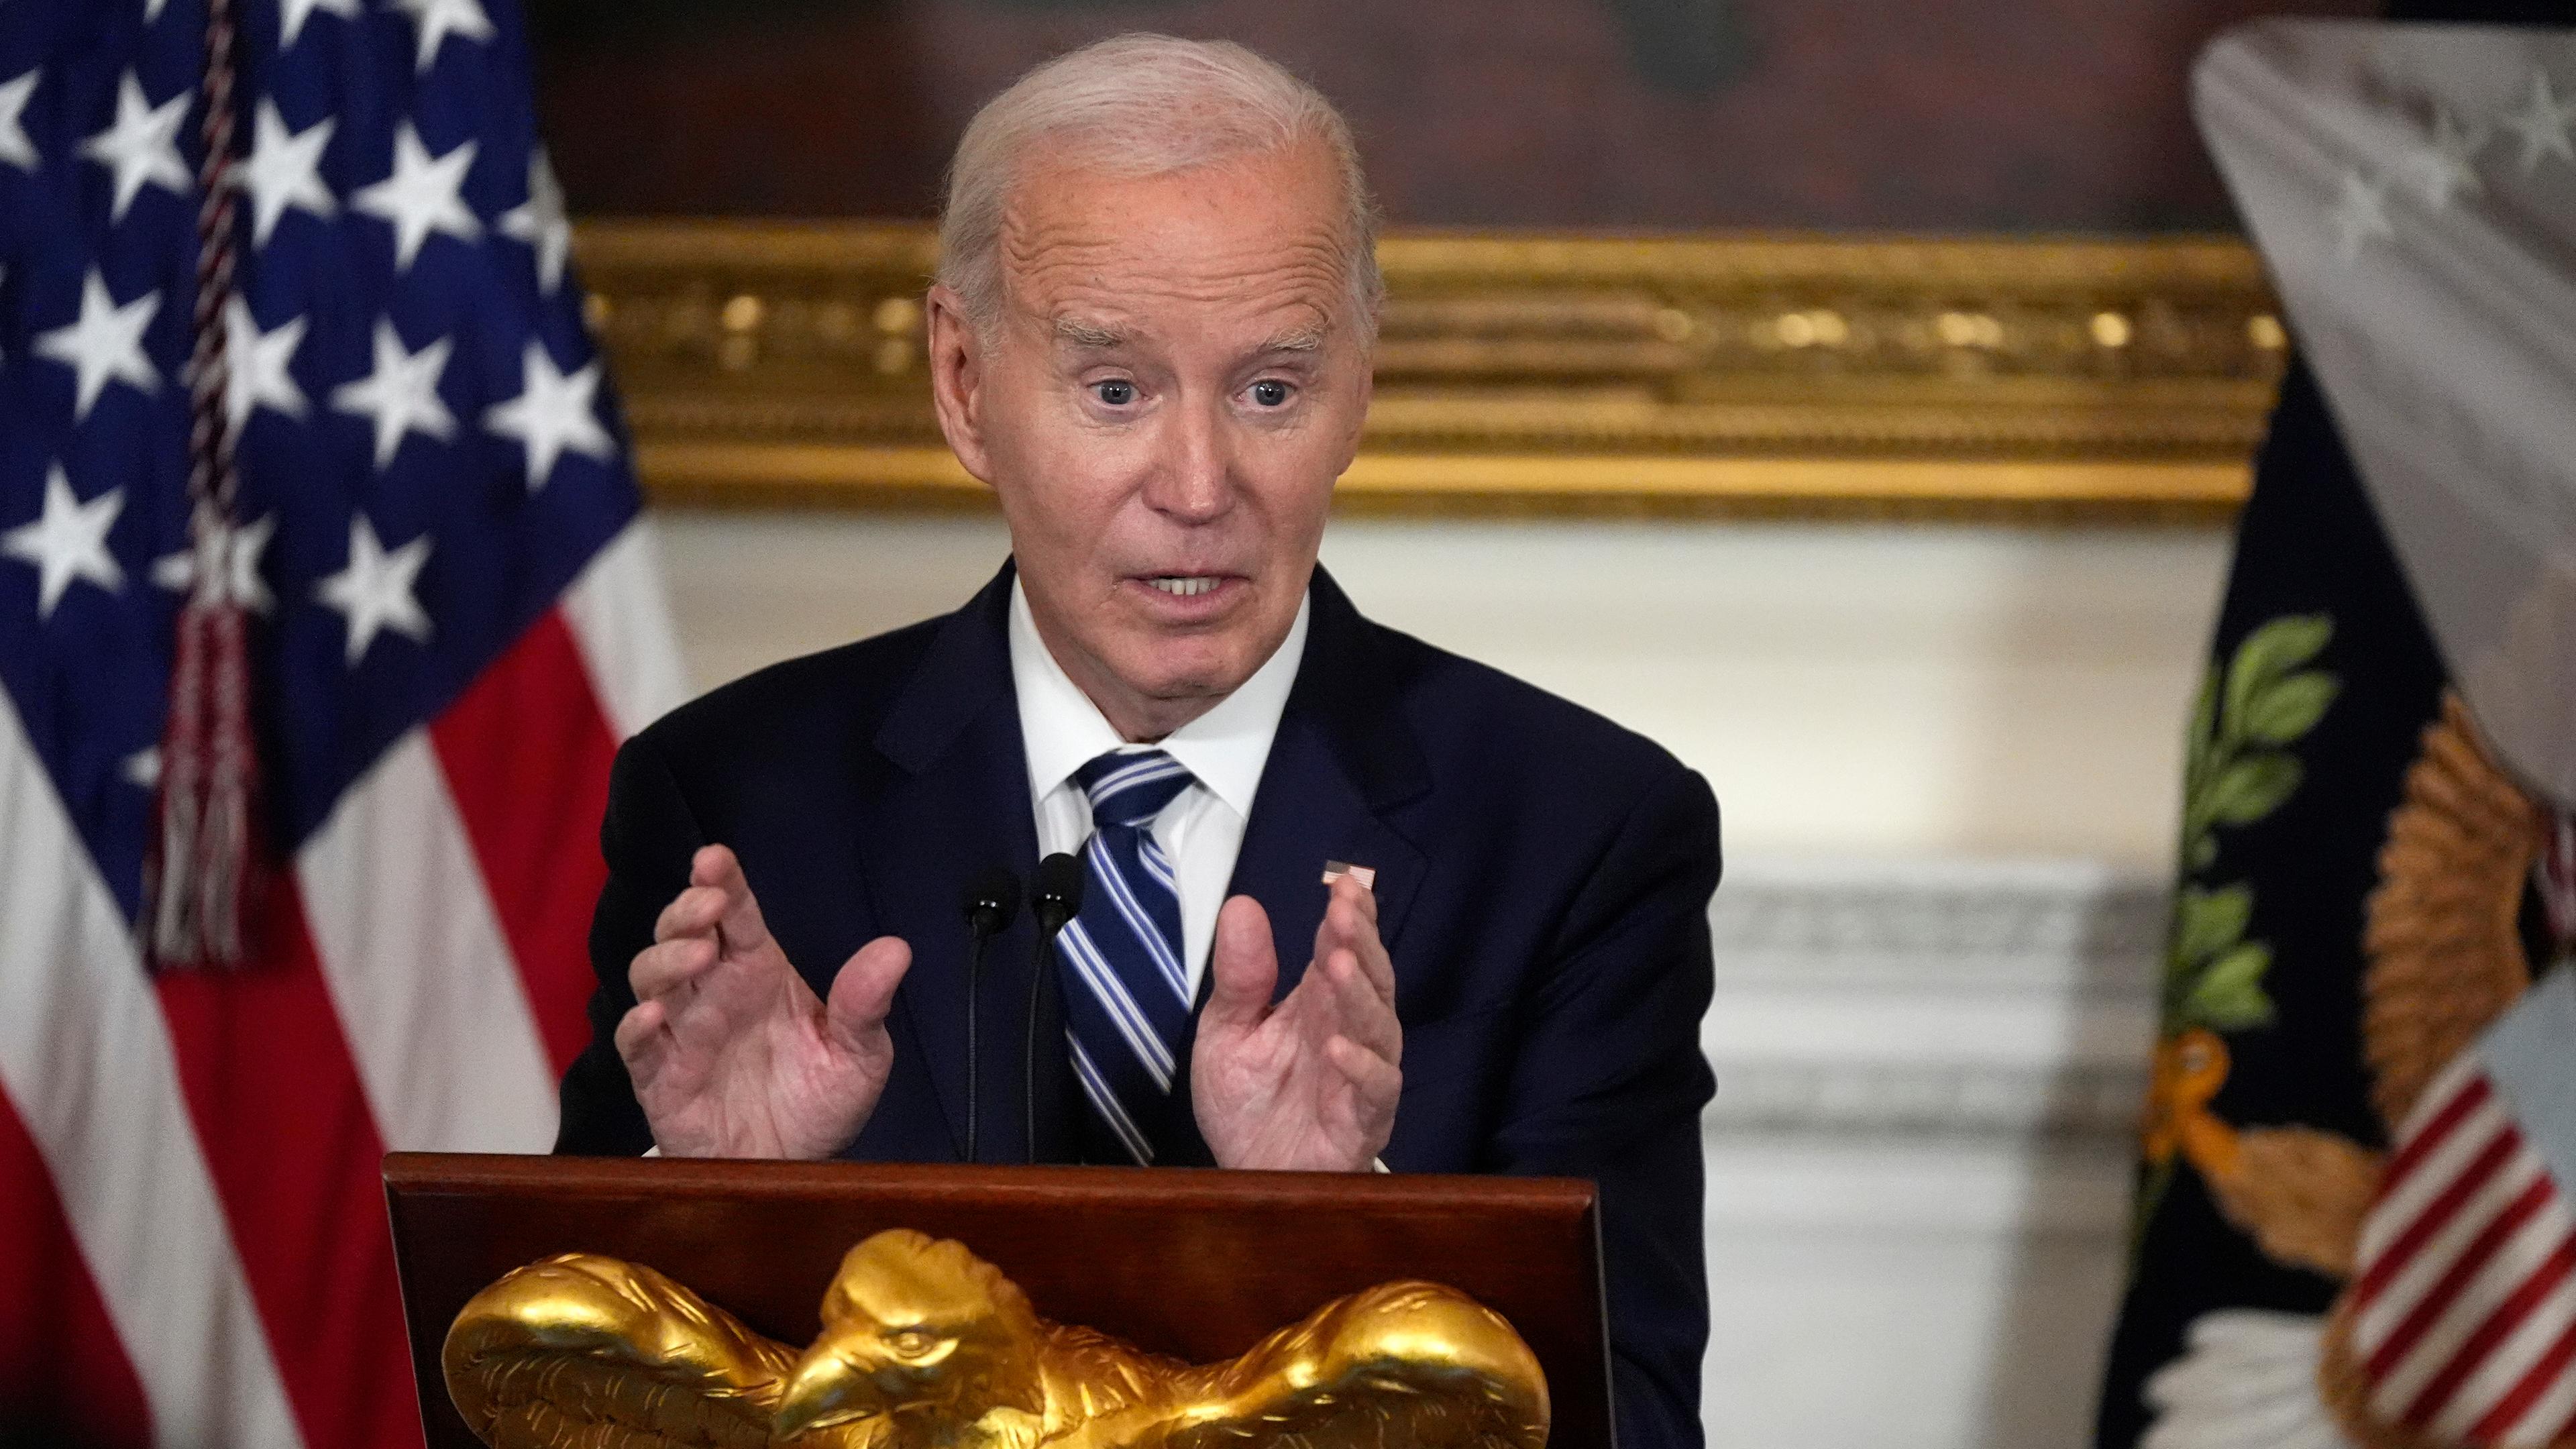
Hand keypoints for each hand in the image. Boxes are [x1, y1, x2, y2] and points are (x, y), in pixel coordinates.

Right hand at [615, 845, 910, 1158]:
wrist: (793, 1169)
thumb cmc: (820, 1101)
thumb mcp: (860, 1054)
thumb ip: (867, 1004)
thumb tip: (895, 950)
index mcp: (760, 973)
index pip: (737, 915)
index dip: (721, 881)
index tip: (715, 858)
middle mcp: (715, 994)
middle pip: (682, 934)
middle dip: (687, 911)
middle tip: (710, 905)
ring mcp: (683, 1034)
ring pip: (650, 979)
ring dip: (666, 960)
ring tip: (699, 956)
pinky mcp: (662, 1080)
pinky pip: (638, 1047)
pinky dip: (637, 1028)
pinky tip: (655, 1018)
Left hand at [1192, 875, 1400, 1170]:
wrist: (1243, 1177)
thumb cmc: (1245, 1103)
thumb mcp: (1226, 1030)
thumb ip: (1240, 976)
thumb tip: (1241, 905)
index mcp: (1317, 1004)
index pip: (1343, 949)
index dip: (1350, 918)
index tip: (1343, 885)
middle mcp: (1347, 1031)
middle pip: (1370, 980)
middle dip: (1361, 943)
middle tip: (1344, 912)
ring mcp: (1359, 1076)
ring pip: (1380, 1028)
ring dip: (1361, 995)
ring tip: (1339, 965)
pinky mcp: (1362, 1121)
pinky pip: (1376, 1091)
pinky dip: (1362, 1068)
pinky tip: (1339, 1047)